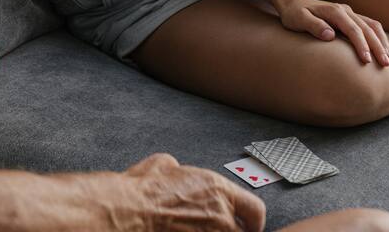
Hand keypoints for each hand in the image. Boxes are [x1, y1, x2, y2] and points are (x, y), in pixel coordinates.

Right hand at [123, 153, 264, 230]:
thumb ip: (179, 170)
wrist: (132, 210)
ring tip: (202, 229)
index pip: (255, 209)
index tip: (250, 224)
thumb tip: (175, 169)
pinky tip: (186, 231)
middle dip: (234, 230)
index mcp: (218, 189)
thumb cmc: (144, 189)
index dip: (254, 219)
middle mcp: (220, 214)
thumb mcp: (164, 164)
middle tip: (220, 227)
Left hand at [276, 0, 388, 65]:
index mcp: (335, 12)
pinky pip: (369, 25)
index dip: (361, 45)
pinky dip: (378, 37)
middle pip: (367, 29)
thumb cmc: (293, 13)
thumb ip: (313, 26)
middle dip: (377, 47)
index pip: (353, 30)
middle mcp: (345, 10)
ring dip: (382, 41)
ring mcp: (349, 12)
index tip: (367, 61)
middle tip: (385, 64)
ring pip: (372, 26)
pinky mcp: (350, 17)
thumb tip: (330, 35)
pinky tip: (383, 49)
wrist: (293, 1)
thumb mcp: (298, 19)